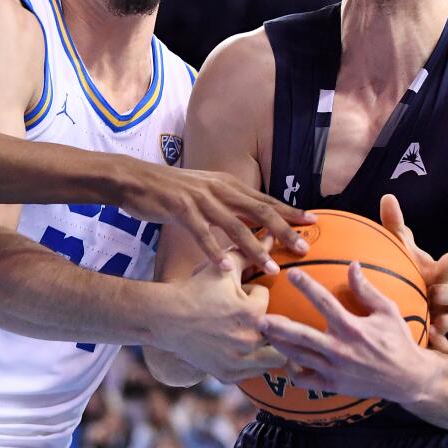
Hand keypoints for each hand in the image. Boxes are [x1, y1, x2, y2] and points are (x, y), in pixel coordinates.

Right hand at [129, 162, 312, 272]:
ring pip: (234, 226)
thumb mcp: (205, 191)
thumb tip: (250, 219)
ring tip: (270, 269)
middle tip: (303, 248)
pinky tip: (224, 267)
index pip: (265, 199)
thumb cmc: (170, 190)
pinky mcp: (180, 208)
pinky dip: (214, 251)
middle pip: (259, 211)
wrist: (135, 179)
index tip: (312, 222)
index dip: (289, 211)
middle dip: (284, 231)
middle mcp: (218, 189)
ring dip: (255, 249)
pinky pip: (201, 233)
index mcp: (227, 184)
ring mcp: (200, 198)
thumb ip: (227, 203)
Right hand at [154, 245, 286, 383]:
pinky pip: (253, 373)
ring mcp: (240, 361)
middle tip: (251, 316)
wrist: (164, 318)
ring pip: (273, 358)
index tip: (236, 293)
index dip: (253, 294)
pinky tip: (238, 350)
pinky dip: (250, 363)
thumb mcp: (220, 269)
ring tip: (253, 336)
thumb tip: (270, 235)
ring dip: (267, 347)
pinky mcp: (228, 375)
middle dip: (268, 322)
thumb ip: (247, 253)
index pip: (266, 300)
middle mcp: (250, 340)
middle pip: (276, 330)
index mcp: (252, 313)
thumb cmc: (193, 290)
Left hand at [258, 262, 434, 403]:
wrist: (408, 379)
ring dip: (278, 345)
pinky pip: (305, 379)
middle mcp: (340, 349)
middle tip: (259, 319)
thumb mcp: (387, 311)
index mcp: (352, 327)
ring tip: (263, 334)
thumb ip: (366, 290)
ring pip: (298, 357)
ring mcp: (334, 369)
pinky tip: (286, 360)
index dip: (307, 286)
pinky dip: (292, 371)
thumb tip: (352, 264)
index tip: (291, 273)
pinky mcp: (333, 385)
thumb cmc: (398, 341)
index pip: (324, 303)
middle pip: (302, 336)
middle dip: (279, 327)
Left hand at [379, 194, 447, 352]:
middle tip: (434, 294)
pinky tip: (435, 346)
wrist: (408, 307)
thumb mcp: (400, 253)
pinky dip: (444, 347)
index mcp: (438, 275)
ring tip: (436, 323)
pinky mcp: (442, 339)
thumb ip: (394, 227)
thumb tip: (387, 196)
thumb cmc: (406, 275)